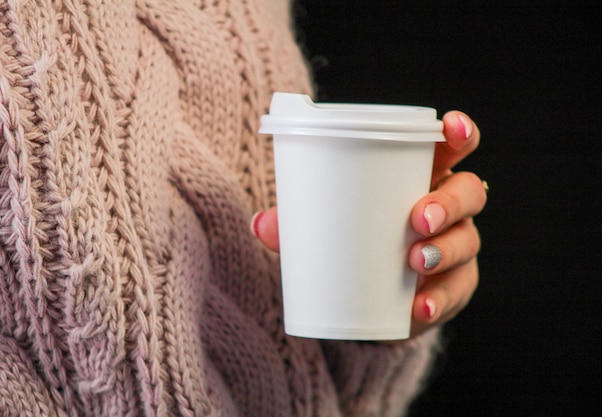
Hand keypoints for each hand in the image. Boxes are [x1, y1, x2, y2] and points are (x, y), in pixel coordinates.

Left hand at [251, 111, 486, 336]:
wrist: (362, 297)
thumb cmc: (348, 241)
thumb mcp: (323, 226)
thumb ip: (296, 222)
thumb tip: (260, 223)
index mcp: (419, 178)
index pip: (451, 148)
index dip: (459, 132)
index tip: (451, 127)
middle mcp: (446, 209)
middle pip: (469, 192)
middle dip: (449, 202)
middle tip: (418, 219)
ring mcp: (455, 248)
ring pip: (468, 240)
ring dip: (446, 249)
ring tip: (414, 261)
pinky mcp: (452, 288)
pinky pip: (458, 290)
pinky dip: (441, 299)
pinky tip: (421, 307)